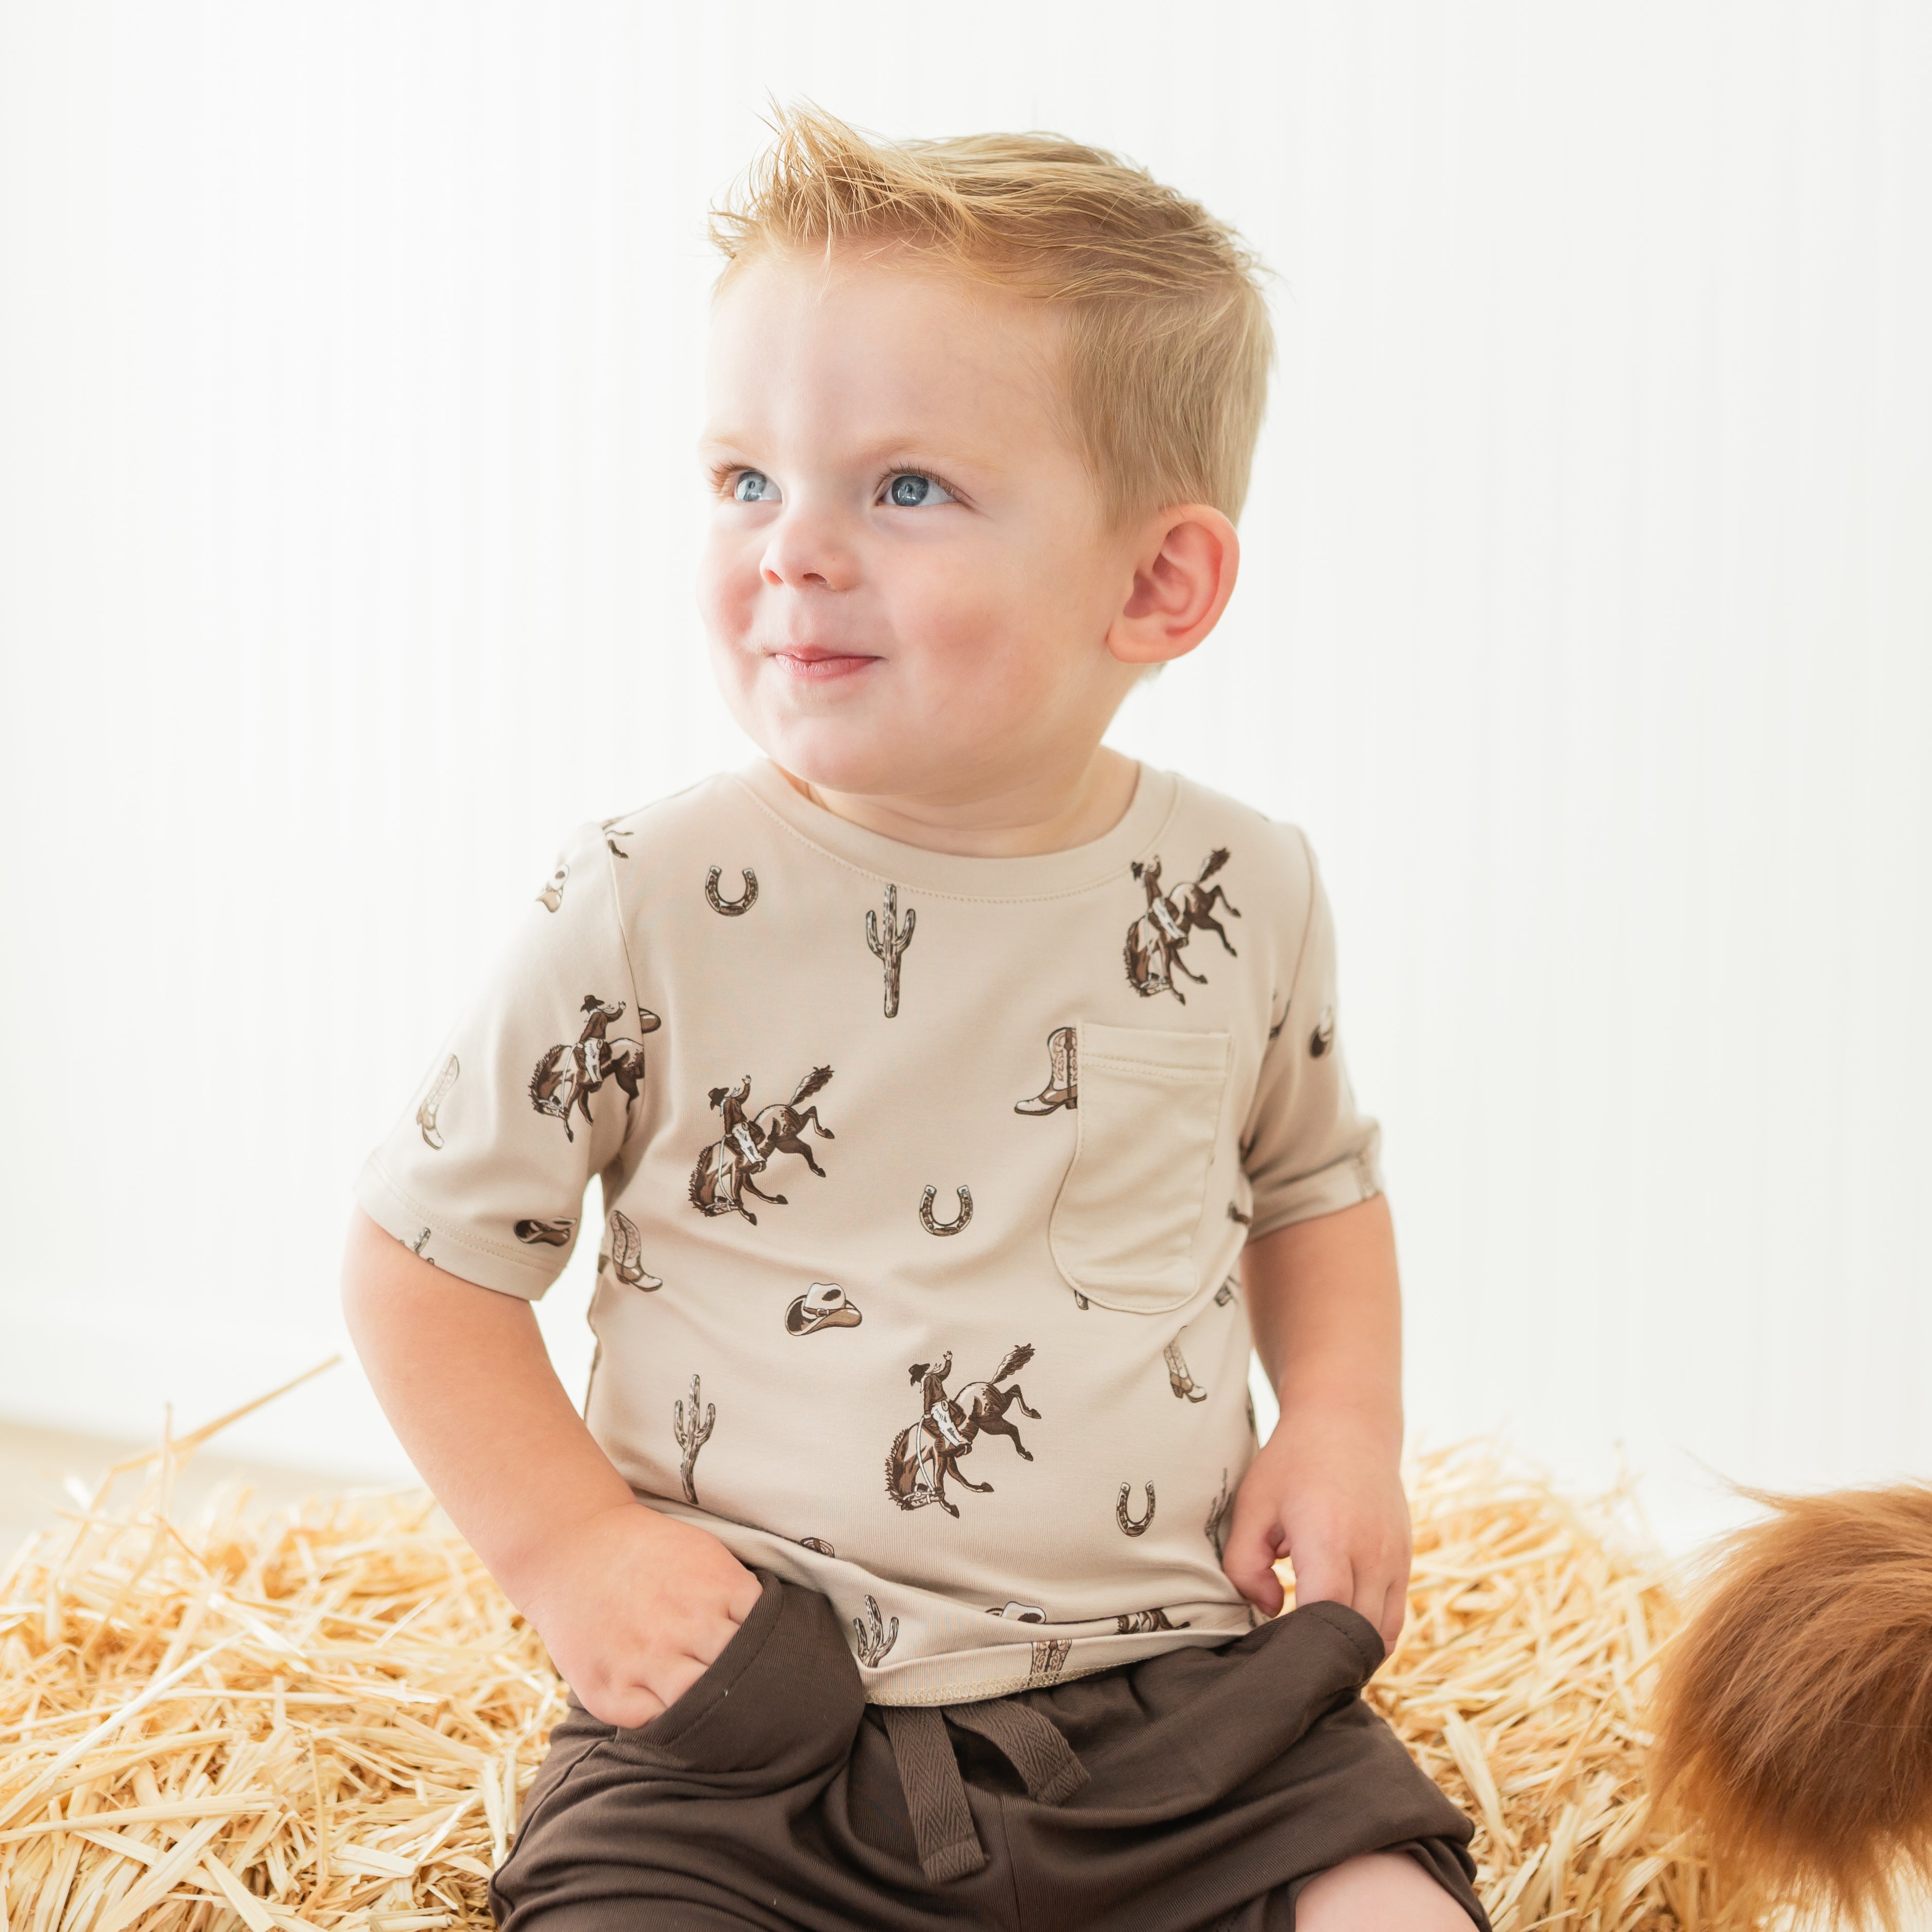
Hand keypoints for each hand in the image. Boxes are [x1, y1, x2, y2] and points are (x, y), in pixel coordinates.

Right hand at [517, 1503, 762, 1726]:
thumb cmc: (647, 1551)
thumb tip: (775, 1632)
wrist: (574, 1546)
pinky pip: (655, 1726)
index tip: (779, 1669)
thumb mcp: (705, 1554)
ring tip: (718, 1719)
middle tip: (756, 1706)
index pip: (768, 1637)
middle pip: (739, 1676)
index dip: (776, 1655)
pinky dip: (671, 1728)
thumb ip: (737, 1595)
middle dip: (749, 1690)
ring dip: (712, 1714)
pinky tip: (679, 1720)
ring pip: (700, 1708)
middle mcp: (686, 1628)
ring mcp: (646, 1663)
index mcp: (719, 1590)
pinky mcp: (611, 1692)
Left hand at [1220, 1408, 1411, 1650]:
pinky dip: (1371, 1634)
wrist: (1348, 1423)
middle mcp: (1371, 1554)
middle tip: (1289, 1662)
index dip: (1301, 1645)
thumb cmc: (1293, 1463)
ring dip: (1351, 1650)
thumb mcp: (1252, 1505)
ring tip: (1316, 1654)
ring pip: (1382, 1635)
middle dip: (1323, 1656)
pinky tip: (1341, 1633)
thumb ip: (1245, 1565)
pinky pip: (1396, 1618)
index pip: (1327, 1615)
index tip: (1275, 1652)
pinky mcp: (1406, 1561)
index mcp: (1329, 1538)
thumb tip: (1270, 1610)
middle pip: (1356, 1634)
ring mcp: (1395, 1559)